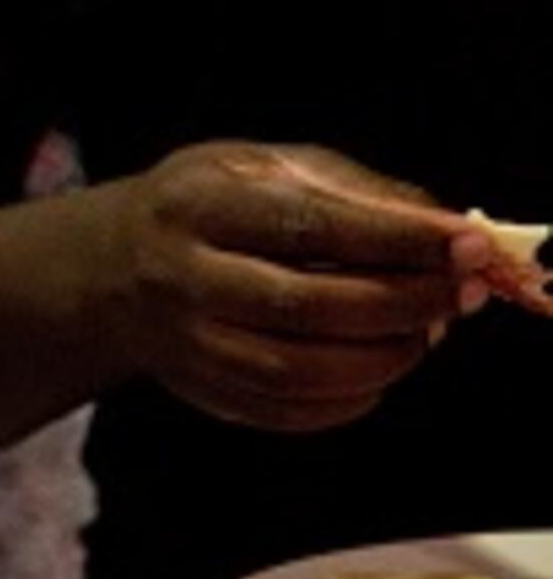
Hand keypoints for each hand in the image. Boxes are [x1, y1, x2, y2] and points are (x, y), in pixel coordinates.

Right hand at [96, 143, 479, 431]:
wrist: (111, 268)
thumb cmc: (208, 205)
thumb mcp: (265, 166)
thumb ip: (355, 192)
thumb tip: (447, 235)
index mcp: (198, 205)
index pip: (309, 226)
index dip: (398, 240)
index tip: (468, 246)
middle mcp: (182, 277)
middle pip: (308, 305)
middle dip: (406, 303)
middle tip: (463, 293)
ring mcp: (188, 344)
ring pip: (302, 370)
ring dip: (388, 357)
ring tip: (424, 331)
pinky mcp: (204, 392)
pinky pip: (293, 411)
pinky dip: (356, 396)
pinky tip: (377, 366)